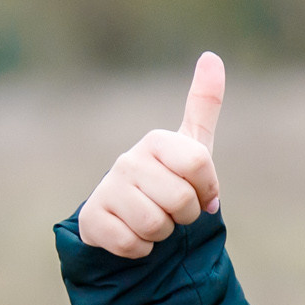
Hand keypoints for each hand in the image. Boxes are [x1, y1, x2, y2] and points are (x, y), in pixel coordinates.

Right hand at [76, 51, 224, 257]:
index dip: (207, 188)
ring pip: (156, 225)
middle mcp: (128, 159)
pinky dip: (141, 249)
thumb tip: (211, 56)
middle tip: (173, 211)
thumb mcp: (192, 147)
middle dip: (185, 216)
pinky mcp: (92, 219)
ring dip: (162, 234)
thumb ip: (203, 105)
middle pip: (181, 201)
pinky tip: (133, 235)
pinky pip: (133, 244)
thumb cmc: (168, 180)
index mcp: (157, 141)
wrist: (128, 218)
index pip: (199, 164)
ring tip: (153, 222)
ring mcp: (107, 189)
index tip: (201, 192)